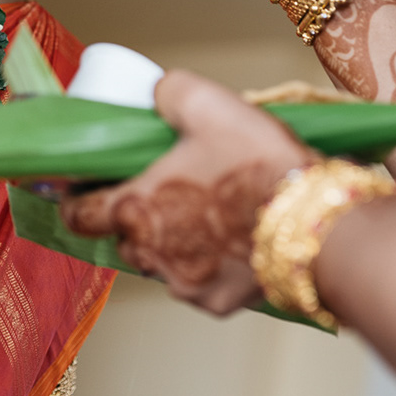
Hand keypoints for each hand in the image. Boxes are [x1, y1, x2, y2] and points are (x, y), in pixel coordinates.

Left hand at [60, 71, 313, 313]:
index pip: (79, 215)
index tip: (84, 189)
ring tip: (210, 214)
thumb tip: (156, 93)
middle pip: (127, 238)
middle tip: (169, 190)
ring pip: (165, 263)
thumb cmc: (259, 166)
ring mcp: (187, 285)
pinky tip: (237, 241)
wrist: (318, 222)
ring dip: (177, 242)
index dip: (77, 200)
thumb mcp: (211, 104)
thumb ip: (170, 92)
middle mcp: (152, 255)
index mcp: (137, 208)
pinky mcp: (221, 303)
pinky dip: (213, 265)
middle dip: (140, 216)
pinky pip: (204, 284)